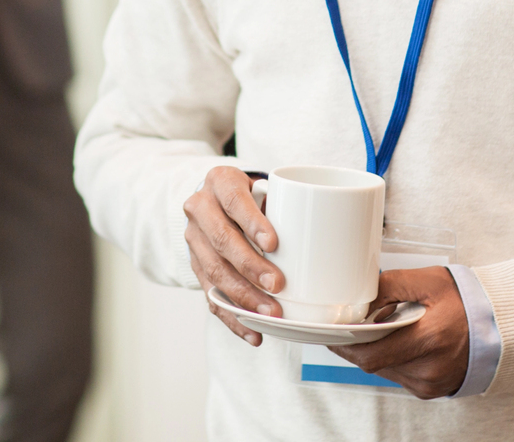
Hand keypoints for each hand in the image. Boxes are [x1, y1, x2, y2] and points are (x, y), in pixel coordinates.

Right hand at [184, 166, 282, 341]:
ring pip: (214, 270)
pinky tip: (253, 332)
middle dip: (250, 265)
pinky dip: (233, 317)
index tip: (274, 243)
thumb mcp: (264, 188)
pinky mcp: (195, 266)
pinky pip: (210, 295)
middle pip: (222, 239)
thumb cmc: (252, 196)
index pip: (233, 200)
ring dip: (243, 296)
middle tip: (277, 285)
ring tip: (270, 313)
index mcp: (219, 181)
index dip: (252, 222)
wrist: (217, 201)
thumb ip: (283, 205)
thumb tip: (320, 236)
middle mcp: (200, 208)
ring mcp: (194, 239)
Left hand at [329, 266, 469, 398]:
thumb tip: (360, 301)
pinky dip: (394, 358)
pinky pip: (399, 375)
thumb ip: (389, 286)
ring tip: (389, 327)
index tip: (331, 332)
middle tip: (351, 326)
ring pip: (385, 369)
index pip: (371, 354)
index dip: (345, 345)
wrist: (497, 325)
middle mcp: (430, 367)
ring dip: (378, 351)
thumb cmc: (465, 301)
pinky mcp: (432, 389)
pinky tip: (404, 341)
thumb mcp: (427, 281)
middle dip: (358, 344)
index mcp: (429, 338)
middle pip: (375, 362)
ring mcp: (431, 382)